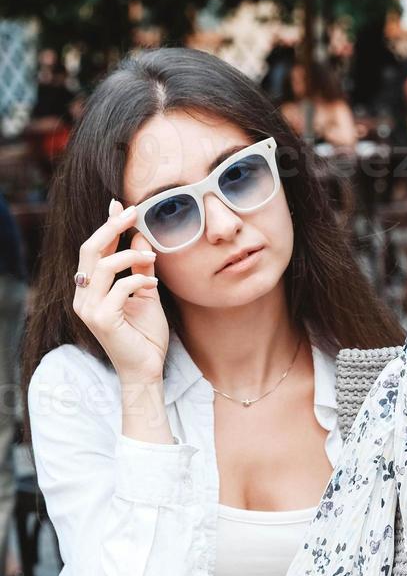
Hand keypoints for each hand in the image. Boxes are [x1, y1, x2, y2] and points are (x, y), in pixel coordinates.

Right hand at [72, 198, 169, 384]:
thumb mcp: (146, 293)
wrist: (146, 370)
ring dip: (131, 255)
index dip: (105, 226)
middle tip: (133, 212)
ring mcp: (89, 309)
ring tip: (152, 257)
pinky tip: (154, 284)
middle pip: (90, 251)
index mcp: (90, 289)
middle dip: (111, 227)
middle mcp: (83, 297)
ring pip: (103, 266)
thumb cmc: (145, 335)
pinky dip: (139, 279)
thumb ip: (141, 267)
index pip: (93, 251)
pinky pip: (119, 288)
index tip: (119, 205)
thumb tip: (141, 236)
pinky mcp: (101, 320)